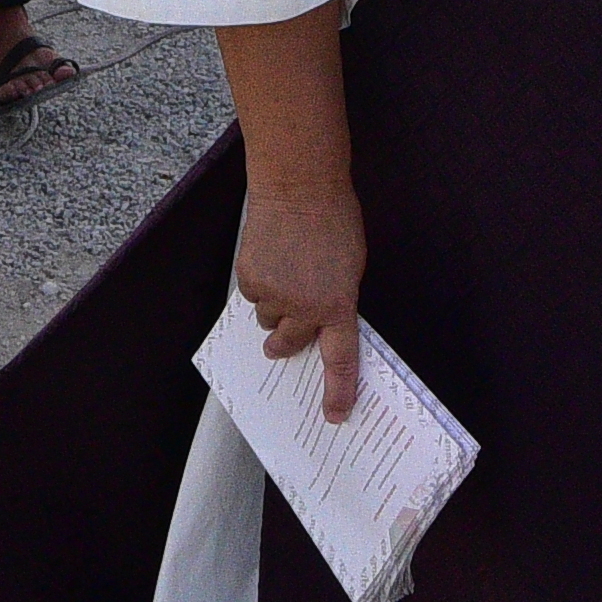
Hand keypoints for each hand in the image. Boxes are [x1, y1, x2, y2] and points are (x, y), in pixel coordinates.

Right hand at [235, 183, 367, 423]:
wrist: (299, 188)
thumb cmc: (334, 220)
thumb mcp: (351, 267)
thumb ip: (337, 299)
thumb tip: (321, 321)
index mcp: (338, 305)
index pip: (340, 359)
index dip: (338, 390)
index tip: (334, 414)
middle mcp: (305, 307)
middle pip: (290, 343)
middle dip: (286, 342)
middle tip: (280, 343)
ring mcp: (274, 294)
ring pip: (268, 318)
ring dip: (275, 304)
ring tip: (284, 269)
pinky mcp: (250, 279)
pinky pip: (252, 294)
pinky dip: (259, 282)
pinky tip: (270, 257)